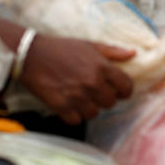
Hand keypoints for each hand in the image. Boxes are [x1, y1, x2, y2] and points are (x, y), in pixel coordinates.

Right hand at [17, 35, 134, 124]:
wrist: (31, 55)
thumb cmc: (61, 48)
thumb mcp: (89, 45)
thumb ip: (112, 51)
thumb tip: (133, 54)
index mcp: (101, 67)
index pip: (126, 87)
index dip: (124, 90)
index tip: (118, 90)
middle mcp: (92, 83)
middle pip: (111, 102)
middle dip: (105, 97)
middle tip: (94, 91)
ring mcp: (77, 97)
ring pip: (94, 113)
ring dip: (89, 107)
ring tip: (79, 96)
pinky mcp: (62, 107)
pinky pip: (77, 120)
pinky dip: (73, 114)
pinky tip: (68, 103)